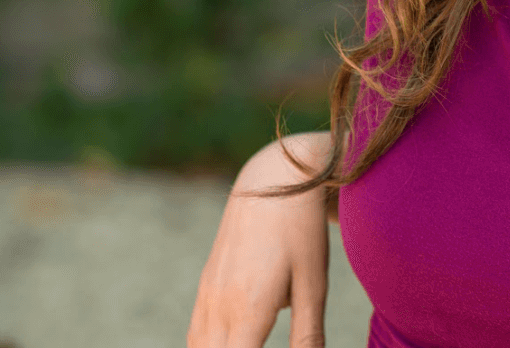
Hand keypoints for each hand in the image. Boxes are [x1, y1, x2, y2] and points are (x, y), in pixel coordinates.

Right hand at [188, 131, 334, 347]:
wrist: (272, 178)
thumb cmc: (301, 233)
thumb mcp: (313, 284)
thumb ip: (308, 335)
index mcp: (247, 312)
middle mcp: (219, 307)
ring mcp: (208, 296)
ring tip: (244, 346)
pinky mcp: (206, 285)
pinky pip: (197, 335)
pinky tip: (226, 346)